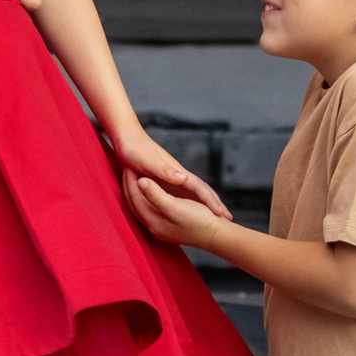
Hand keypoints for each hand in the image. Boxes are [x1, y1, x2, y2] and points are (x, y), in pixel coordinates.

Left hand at [115, 130, 229, 220]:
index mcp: (176, 172)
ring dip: (204, 204)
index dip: (211, 200)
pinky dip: (189, 202)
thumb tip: (185, 179)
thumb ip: (166, 171)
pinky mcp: (163, 181)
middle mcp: (177, 176)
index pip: (199, 187)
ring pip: (192, 193)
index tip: (222, 214)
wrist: (127, 137)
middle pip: (200, 191)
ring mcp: (171, 179)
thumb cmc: (137, 151)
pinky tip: (190, 210)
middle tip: (227, 218)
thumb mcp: (150, 162)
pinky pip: (179, 194)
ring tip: (215, 216)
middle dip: (214, 203)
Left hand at [128, 174, 221, 249]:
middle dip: (131, 185)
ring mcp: (163, 227)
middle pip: (136, 203)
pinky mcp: (171, 226)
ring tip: (134, 175)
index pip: (135, 197)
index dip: (131, 180)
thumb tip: (140, 182)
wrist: (219, 237)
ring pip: (143, 206)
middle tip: (127, 167)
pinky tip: (150, 191)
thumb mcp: (175, 206)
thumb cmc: (199, 220)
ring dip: (139, 191)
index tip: (127, 164)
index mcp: (154, 220)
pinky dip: (148, 198)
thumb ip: (156, 194)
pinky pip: (153, 210)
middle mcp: (155, 226)